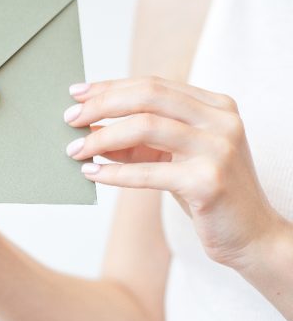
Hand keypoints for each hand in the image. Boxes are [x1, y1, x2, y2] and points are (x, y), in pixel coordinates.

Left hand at [64, 76, 287, 268]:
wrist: (251, 236)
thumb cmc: (206, 192)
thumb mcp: (171, 157)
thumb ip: (137, 140)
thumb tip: (89, 128)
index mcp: (214, 105)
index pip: (152, 84)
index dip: (110, 87)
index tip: (76, 94)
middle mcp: (221, 119)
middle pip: (148, 96)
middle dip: (101, 105)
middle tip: (69, 119)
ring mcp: (218, 148)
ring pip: (145, 126)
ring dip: (102, 138)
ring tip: (75, 150)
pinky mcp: (209, 181)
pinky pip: (149, 171)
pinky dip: (114, 172)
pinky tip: (92, 173)